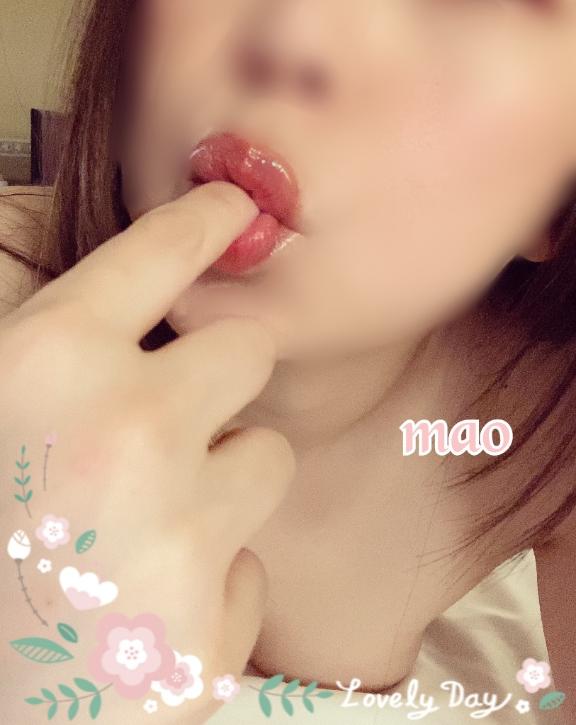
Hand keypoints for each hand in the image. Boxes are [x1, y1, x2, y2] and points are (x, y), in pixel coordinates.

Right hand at [0, 181, 295, 722]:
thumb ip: (30, 329)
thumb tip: (74, 255)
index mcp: (46, 365)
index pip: (161, 252)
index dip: (203, 219)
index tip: (234, 208)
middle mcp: (123, 434)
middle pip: (246, 348)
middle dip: (216, 379)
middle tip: (159, 426)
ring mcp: (176, 535)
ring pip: (267, 455)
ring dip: (221, 482)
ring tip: (146, 527)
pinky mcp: (209, 632)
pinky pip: (251, 563)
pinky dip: (212, 578)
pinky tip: (146, 605)